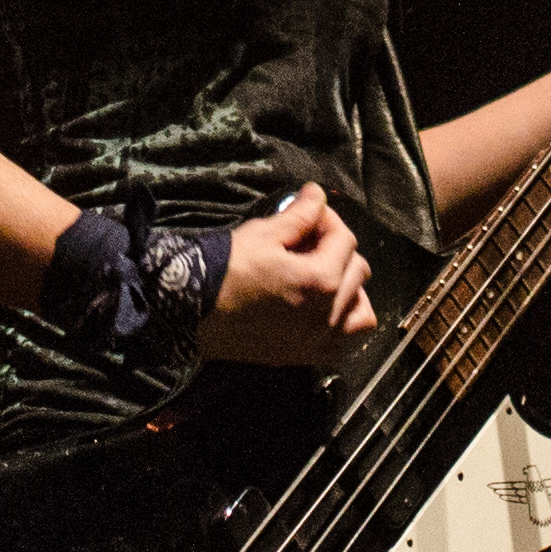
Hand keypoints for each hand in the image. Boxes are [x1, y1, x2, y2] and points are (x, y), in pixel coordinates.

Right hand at [200, 183, 375, 365]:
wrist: (189, 313)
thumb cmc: (224, 270)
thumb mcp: (263, 234)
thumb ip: (301, 215)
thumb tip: (318, 194)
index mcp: (321, 280)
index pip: (345, 239)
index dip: (328, 219)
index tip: (310, 214)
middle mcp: (328, 315)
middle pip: (357, 272)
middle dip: (337, 251)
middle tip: (309, 242)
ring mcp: (318, 341)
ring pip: (361, 312)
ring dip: (349, 292)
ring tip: (323, 278)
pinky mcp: (303, 357)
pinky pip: (340, 343)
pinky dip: (338, 325)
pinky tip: (317, 310)